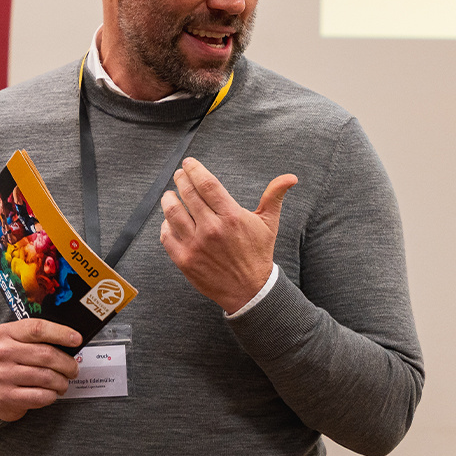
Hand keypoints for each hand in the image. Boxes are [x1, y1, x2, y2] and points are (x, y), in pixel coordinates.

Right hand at [0, 318, 81, 421]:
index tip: (77, 339)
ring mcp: (4, 375)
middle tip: (73, 369)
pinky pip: (41, 395)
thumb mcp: (19, 343)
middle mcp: (3, 352)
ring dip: (62, 382)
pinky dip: (52, 395)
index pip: (38, 329)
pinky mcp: (7, 396)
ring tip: (62, 382)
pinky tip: (50, 393)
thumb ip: (41, 338)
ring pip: (47, 377)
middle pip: (47, 354)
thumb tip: (72, 339)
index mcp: (7, 333)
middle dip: (68, 363)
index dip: (61, 333)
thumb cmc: (13, 362)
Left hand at [160, 157, 296, 313]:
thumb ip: (274, 196)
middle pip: (188, 194)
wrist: (249, 291)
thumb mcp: (269, 224)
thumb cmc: (258, 254)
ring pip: (172, 212)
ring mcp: (196, 245)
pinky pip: (166, 236)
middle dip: (180, 180)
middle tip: (179, 175)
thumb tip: (290, 177)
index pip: (207, 184)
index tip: (188, 163)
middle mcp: (212, 229)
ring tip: (169, 195)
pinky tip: (169, 220)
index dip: (194, 170)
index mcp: (231, 216)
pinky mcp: (184, 260)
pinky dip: (164, 225)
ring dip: (168, 199)